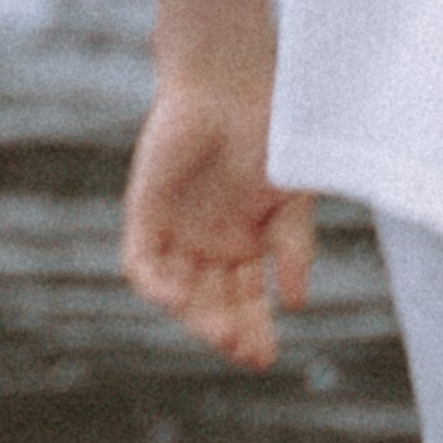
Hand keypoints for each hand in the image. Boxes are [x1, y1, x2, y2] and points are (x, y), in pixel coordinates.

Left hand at [122, 78, 314, 370]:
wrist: (232, 84)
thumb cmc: (272, 134)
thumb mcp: (295, 199)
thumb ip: (295, 248)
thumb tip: (298, 303)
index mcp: (247, 244)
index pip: (247, 301)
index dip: (255, 330)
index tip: (268, 358)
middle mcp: (209, 245)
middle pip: (215, 304)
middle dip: (232, 331)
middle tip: (250, 353)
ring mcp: (176, 232)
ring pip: (181, 292)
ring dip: (199, 317)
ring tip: (224, 334)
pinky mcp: (146, 214)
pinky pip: (144, 263)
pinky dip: (158, 285)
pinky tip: (179, 298)